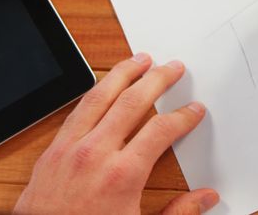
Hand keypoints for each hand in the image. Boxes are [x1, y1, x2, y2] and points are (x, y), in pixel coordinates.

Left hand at [14, 54, 218, 214]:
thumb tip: (206, 198)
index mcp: (122, 175)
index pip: (161, 130)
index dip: (182, 117)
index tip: (193, 110)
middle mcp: (95, 154)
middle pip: (132, 102)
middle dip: (157, 80)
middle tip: (173, 67)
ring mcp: (69, 149)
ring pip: (99, 97)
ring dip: (122, 74)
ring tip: (139, 59)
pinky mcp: (51, 153)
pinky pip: (76, 111)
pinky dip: (94, 92)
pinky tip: (102, 87)